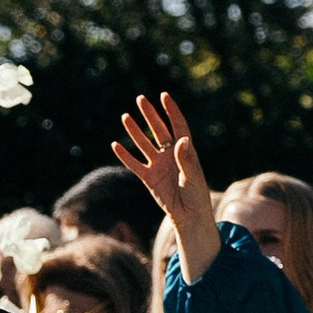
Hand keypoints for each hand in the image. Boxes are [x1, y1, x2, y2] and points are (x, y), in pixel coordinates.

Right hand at [110, 89, 219, 278]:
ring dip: (135, 131)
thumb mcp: (194, 177)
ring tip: (125, 116)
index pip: (178, 127)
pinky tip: (115, 145)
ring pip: (144, 144)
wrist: (189, 216)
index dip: (172, 111)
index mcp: (186, 151)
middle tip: (140, 99)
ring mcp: (159, 166)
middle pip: (159, 131)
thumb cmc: (197, 196)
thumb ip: (187, 159)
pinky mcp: (149, 178)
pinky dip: (125, 156)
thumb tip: (182, 140)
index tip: (164, 96)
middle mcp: (171, 155)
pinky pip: (135, 164)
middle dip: (150, 115)